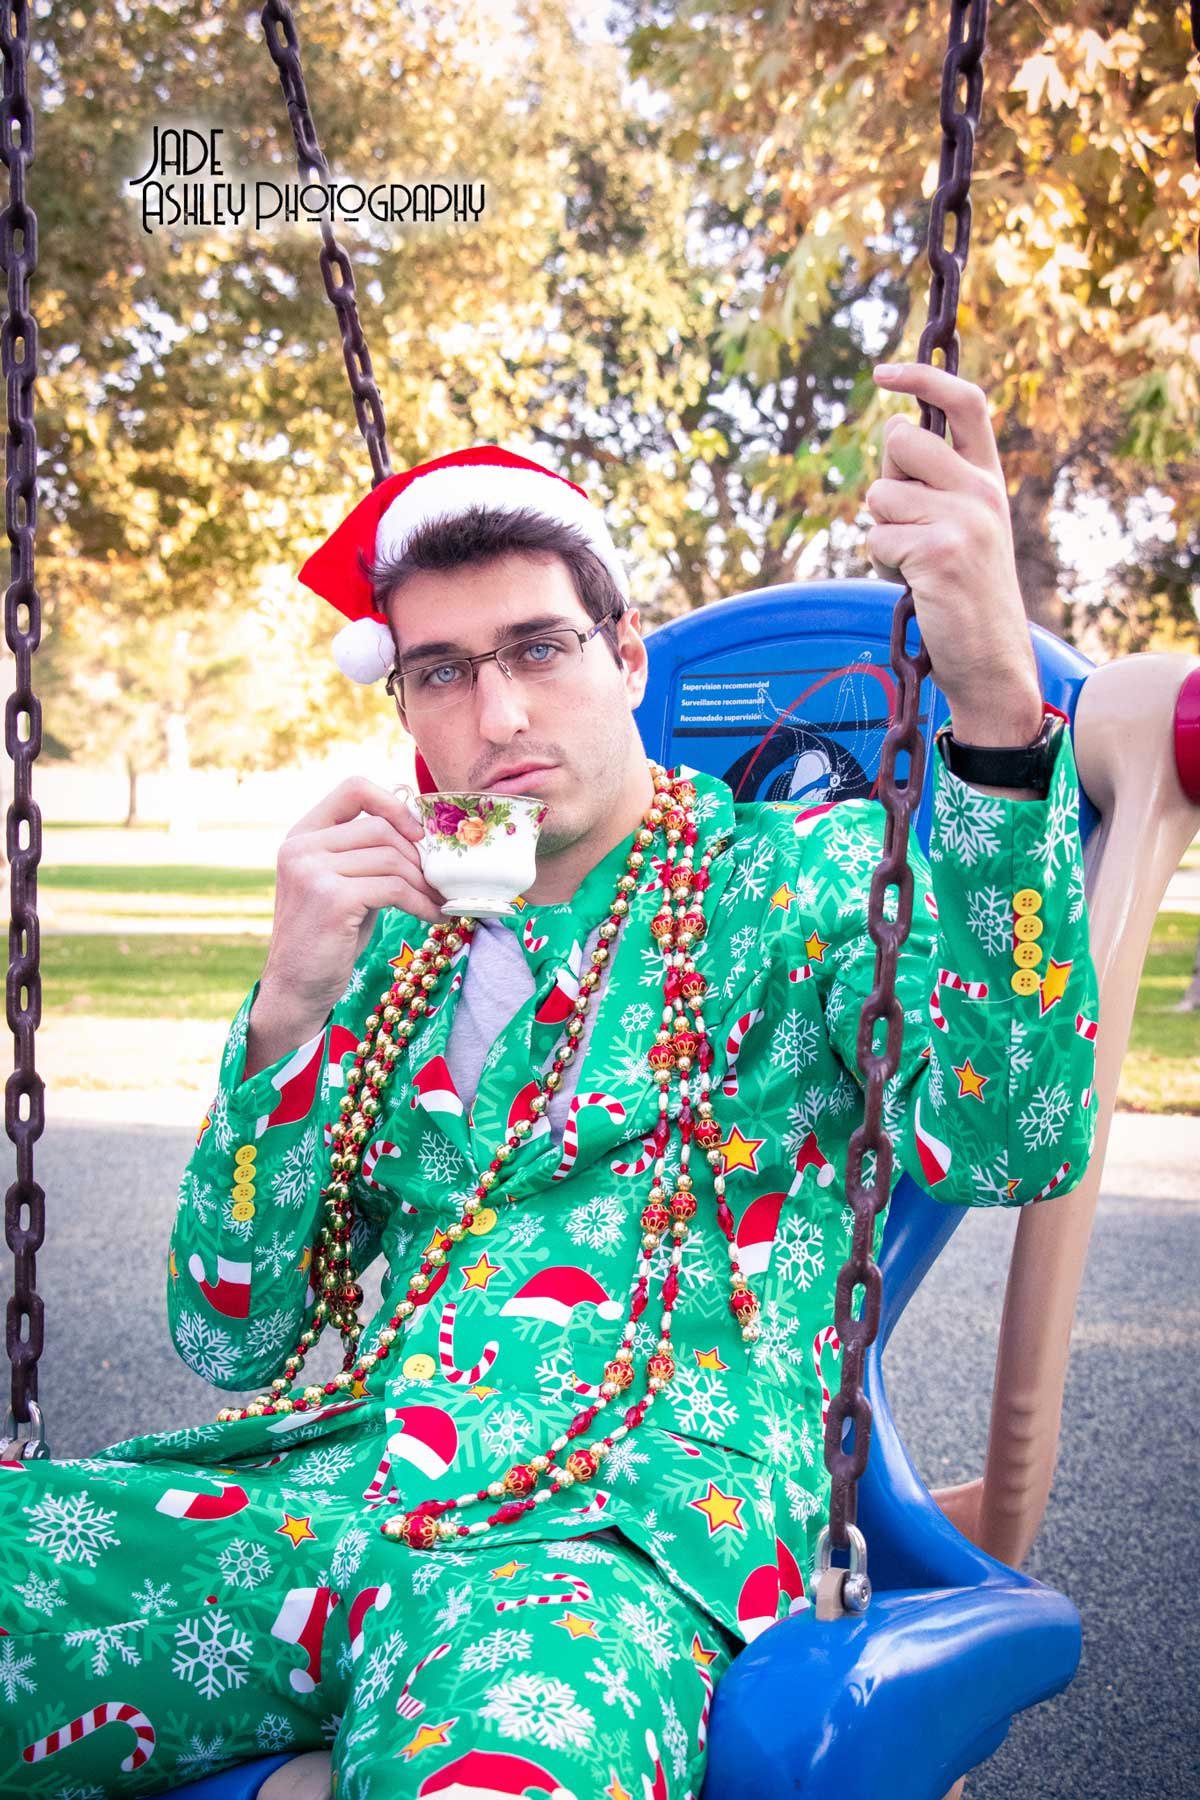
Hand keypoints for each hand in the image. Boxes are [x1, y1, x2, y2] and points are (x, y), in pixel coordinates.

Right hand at [257, 775, 445, 1031]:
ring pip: (392, 859)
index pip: (353, 788)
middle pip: (381, 829)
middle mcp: (301, 847)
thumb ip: (367, 855)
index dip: (392, 803)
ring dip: (425, 883)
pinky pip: (394, 889)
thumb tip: (425, 835)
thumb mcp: (343, 884)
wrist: (296, 988)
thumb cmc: (328, 937)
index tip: (418, 832)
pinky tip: (434, 916)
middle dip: (418, 857)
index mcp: (302, 835)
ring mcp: (312, 872)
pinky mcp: (332, 899)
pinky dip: (421, 902)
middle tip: (440, 882)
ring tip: (440, 902)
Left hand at [864, 362, 1042, 741]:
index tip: (884, 374)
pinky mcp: (937, 551)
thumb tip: (892, 429)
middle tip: (904, 522)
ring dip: (881, 531)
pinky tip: (911, 585)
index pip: (965, 403)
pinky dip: (880, 563)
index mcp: (989, 479)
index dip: (922, 379)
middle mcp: (981, 490)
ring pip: (880, 495)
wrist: (991, 659)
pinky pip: (875, 538)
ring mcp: (963, 519)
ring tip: (912, 563)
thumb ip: (935, 482)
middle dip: (884, 478)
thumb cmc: (964, 595)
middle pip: (900, 441)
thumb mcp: (963, 527)